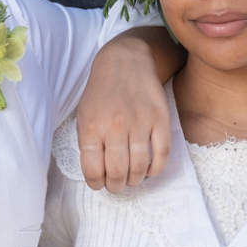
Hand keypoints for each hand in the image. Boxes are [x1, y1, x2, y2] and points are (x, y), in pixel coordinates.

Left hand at [76, 27, 181, 192]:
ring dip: (135, 180)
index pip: (93, 171)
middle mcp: (115, 126)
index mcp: (92, 127)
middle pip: (117, 173)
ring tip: (132, 177)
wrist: (125, 60)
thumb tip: (98, 173)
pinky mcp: (160, 119)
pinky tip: (149, 169)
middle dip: (116, 186)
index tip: (100, 183)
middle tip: (117, 184)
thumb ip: (88, 144)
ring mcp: (140, 122)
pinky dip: (155, 169)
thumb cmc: (101, 91)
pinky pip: (162, 154)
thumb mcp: (84, 115)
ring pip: (140, 168)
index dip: (97, 184)